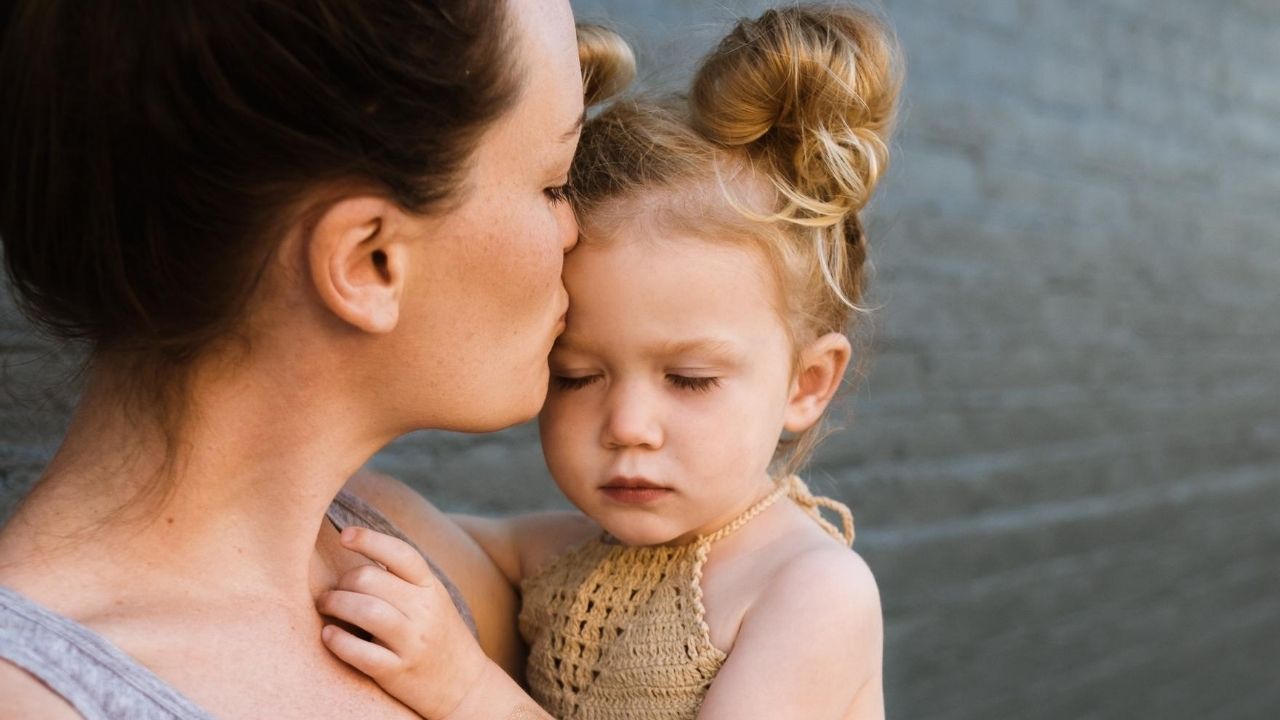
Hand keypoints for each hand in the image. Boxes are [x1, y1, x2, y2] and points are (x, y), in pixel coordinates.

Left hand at [318, 526, 489, 718]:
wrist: (464, 685)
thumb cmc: (438, 635)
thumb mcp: (432, 600)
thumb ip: (402, 579)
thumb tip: (359, 550)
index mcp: (431, 588)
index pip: (400, 553)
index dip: (369, 539)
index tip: (344, 535)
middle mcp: (424, 611)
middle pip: (370, 579)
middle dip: (342, 582)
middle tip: (332, 591)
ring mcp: (412, 642)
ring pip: (365, 609)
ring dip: (335, 603)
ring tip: (326, 606)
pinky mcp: (397, 672)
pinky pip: (360, 652)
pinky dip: (337, 640)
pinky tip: (328, 635)